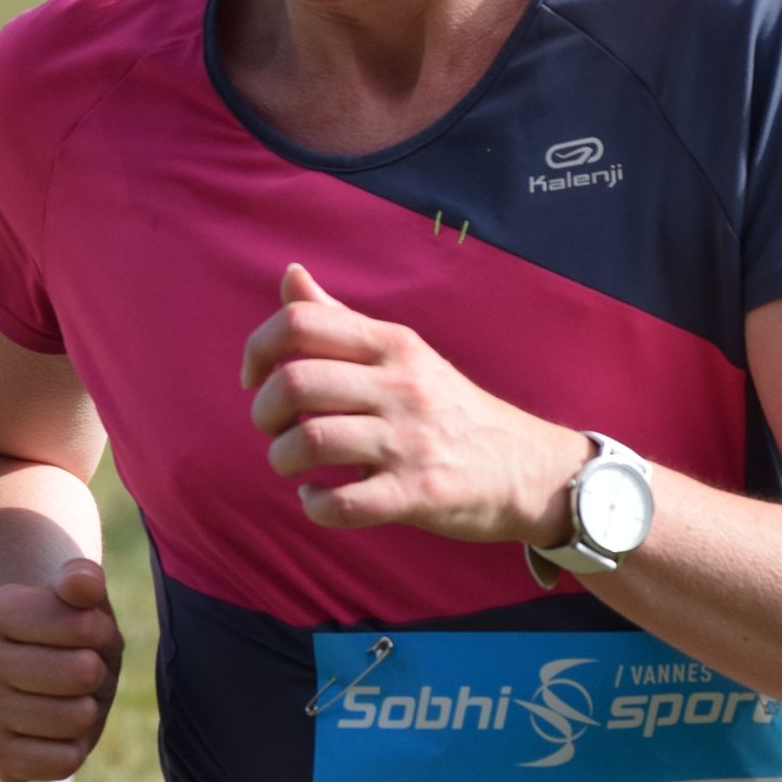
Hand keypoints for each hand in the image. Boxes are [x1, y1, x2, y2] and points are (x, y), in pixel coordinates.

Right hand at [0, 557, 122, 781]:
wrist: (23, 669)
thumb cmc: (60, 629)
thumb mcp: (74, 597)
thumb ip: (82, 580)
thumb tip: (84, 583)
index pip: (85, 627)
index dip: (101, 631)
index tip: (83, 631)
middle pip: (84, 673)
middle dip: (97, 671)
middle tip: (81, 668)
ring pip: (78, 719)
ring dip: (89, 708)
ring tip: (69, 696)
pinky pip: (64, 761)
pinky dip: (74, 747)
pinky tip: (56, 729)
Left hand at [242, 264, 584, 542]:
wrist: (527, 467)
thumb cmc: (451, 409)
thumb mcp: (404, 354)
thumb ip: (342, 321)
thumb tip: (290, 275)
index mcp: (393, 345)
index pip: (302, 322)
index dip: (258, 349)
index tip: (254, 379)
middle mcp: (401, 385)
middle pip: (296, 382)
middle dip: (264, 412)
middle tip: (274, 428)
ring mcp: (409, 441)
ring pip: (311, 441)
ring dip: (282, 458)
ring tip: (292, 464)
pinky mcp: (417, 493)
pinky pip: (343, 503)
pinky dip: (314, 505)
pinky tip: (317, 498)